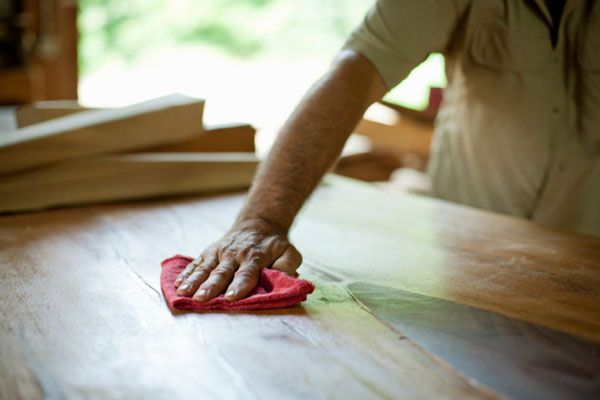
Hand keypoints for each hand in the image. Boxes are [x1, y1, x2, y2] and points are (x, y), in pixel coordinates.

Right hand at [173, 218, 301, 301]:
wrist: (256, 225)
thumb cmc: (273, 245)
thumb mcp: (288, 251)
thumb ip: (287, 264)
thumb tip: (284, 278)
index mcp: (254, 256)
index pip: (246, 273)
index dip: (239, 286)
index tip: (231, 298)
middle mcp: (234, 254)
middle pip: (222, 272)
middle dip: (211, 286)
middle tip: (202, 299)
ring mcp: (219, 252)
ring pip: (205, 268)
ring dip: (194, 281)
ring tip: (183, 293)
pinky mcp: (209, 252)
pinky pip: (196, 263)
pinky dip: (186, 273)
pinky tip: (177, 285)